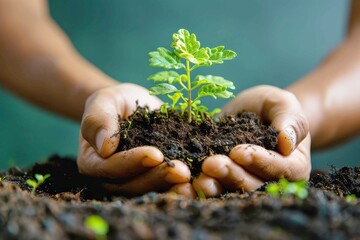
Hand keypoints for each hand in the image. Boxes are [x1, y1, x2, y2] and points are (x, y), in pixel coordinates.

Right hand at [77, 83, 190, 195]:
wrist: (130, 107)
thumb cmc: (113, 102)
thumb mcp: (103, 102)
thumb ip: (98, 120)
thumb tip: (104, 147)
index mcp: (93, 163)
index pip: (112, 167)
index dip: (133, 162)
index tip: (155, 154)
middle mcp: (111, 179)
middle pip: (134, 184)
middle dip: (159, 177)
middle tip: (182, 171)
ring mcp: (133, 181)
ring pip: (151, 189)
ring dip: (172, 186)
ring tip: (193, 179)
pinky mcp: (152, 178)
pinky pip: (165, 185)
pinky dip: (181, 184)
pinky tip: (199, 179)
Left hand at [191, 85, 310, 196]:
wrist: (254, 113)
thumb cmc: (273, 108)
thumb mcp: (283, 105)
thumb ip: (290, 120)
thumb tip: (286, 142)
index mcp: (292, 166)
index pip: (279, 168)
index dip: (259, 161)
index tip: (240, 152)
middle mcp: (270, 181)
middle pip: (253, 184)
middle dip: (231, 174)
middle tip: (211, 164)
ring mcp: (245, 182)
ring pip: (231, 190)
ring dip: (214, 186)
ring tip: (198, 179)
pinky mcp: (223, 180)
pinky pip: (214, 186)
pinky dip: (199, 188)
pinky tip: (185, 185)